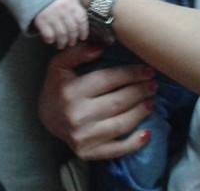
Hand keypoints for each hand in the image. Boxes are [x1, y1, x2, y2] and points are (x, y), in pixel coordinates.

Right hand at [35, 0, 88, 48]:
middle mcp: (63, 9)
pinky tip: (51, 40)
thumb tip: (81, 24)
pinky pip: (49, 35)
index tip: (82, 37)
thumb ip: (75, 7)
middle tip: (71, 43)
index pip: (82, 20)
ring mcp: (52, 15)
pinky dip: (50, 39)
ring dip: (62, 42)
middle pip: (72, 29)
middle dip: (73, 39)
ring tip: (61, 45)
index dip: (83, 31)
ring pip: (62, 34)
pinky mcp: (41, 20)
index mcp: (72, 2)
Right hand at [39, 44, 155, 159]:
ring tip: (151, 102)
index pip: (108, 80)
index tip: (147, 70)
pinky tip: (147, 134)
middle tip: (153, 84)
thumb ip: (76, 53)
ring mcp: (83, 137)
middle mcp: (78, 116)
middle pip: (118, 102)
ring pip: (120, 124)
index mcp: (71, 92)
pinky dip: (134, 144)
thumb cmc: (56, 88)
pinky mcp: (88, 152)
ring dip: (140, 112)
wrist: (45, 118)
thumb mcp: (59, 66)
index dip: (130, 74)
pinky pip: (116, 150)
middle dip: (140, 91)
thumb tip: (100, 47)